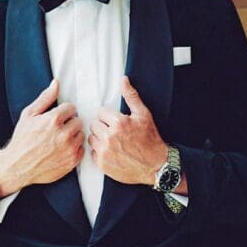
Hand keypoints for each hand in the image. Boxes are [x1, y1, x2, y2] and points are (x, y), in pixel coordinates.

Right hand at [0, 79, 83, 196]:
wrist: (17, 167)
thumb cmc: (22, 140)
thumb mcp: (28, 115)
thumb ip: (45, 98)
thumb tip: (56, 83)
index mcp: (53, 120)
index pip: (71, 108)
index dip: (63, 112)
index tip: (56, 119)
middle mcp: (63, 134)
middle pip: (78, 120)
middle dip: (69, 123)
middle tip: (57, 130)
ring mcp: (69, 148)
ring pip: (81, 134)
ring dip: (73, 136)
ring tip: (59, 140)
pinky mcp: (72, 161)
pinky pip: (82, 149)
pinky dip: (75, 149)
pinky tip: (62, 150)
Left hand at [90, 76, 183, 190]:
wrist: (155, 165)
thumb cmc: (150, 139)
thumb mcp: (144, 115)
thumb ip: (131, 96)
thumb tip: (123, 80)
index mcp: (119, 123)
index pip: (101, 112)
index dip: (110, 117)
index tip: (118, 122)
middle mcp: (110, 137)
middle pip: (94, 124)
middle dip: (104, 126)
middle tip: (116, 132)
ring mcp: (105, 151)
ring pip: (92, 138)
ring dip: (100, 138)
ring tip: (113, 141)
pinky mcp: (102, 163)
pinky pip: (92, 152)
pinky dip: (100, 152)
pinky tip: (111, 152)